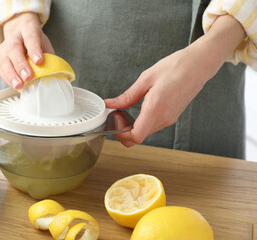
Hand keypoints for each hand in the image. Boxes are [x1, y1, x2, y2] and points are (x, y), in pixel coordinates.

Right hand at [0, 12, 54, 89]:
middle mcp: (13, 37)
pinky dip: (6, 78)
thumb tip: (52, 73)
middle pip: (14, 49)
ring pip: (4, 60)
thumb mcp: (44, 42)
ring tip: (19, 85)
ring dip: (11, 75)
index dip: (34, 50)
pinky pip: (0, 68)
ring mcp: (3, 47)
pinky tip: (14, 84)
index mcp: (28, 29)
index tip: (39, 61)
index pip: (31, 38)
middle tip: (28, 77)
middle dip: (20, 65)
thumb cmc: (33, 40)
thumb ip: (48, 56)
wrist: (18, 29)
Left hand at [105, 14, 245, 146]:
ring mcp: (169, 119)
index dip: (121, 134)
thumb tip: (110, 104)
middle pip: (139, 137)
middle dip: (124, 131)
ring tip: (125, 111)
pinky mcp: (172, 116)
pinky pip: (153, 126)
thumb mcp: (146, 79)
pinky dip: (142, 123)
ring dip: (133, 127)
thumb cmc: (176, 67)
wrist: (199, 65)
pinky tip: (138, 110)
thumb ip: (127, 96)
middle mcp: (164, 118)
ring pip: (146, 132)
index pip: (136, 136)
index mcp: (156, 108)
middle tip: (116, 116)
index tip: (114, 122)